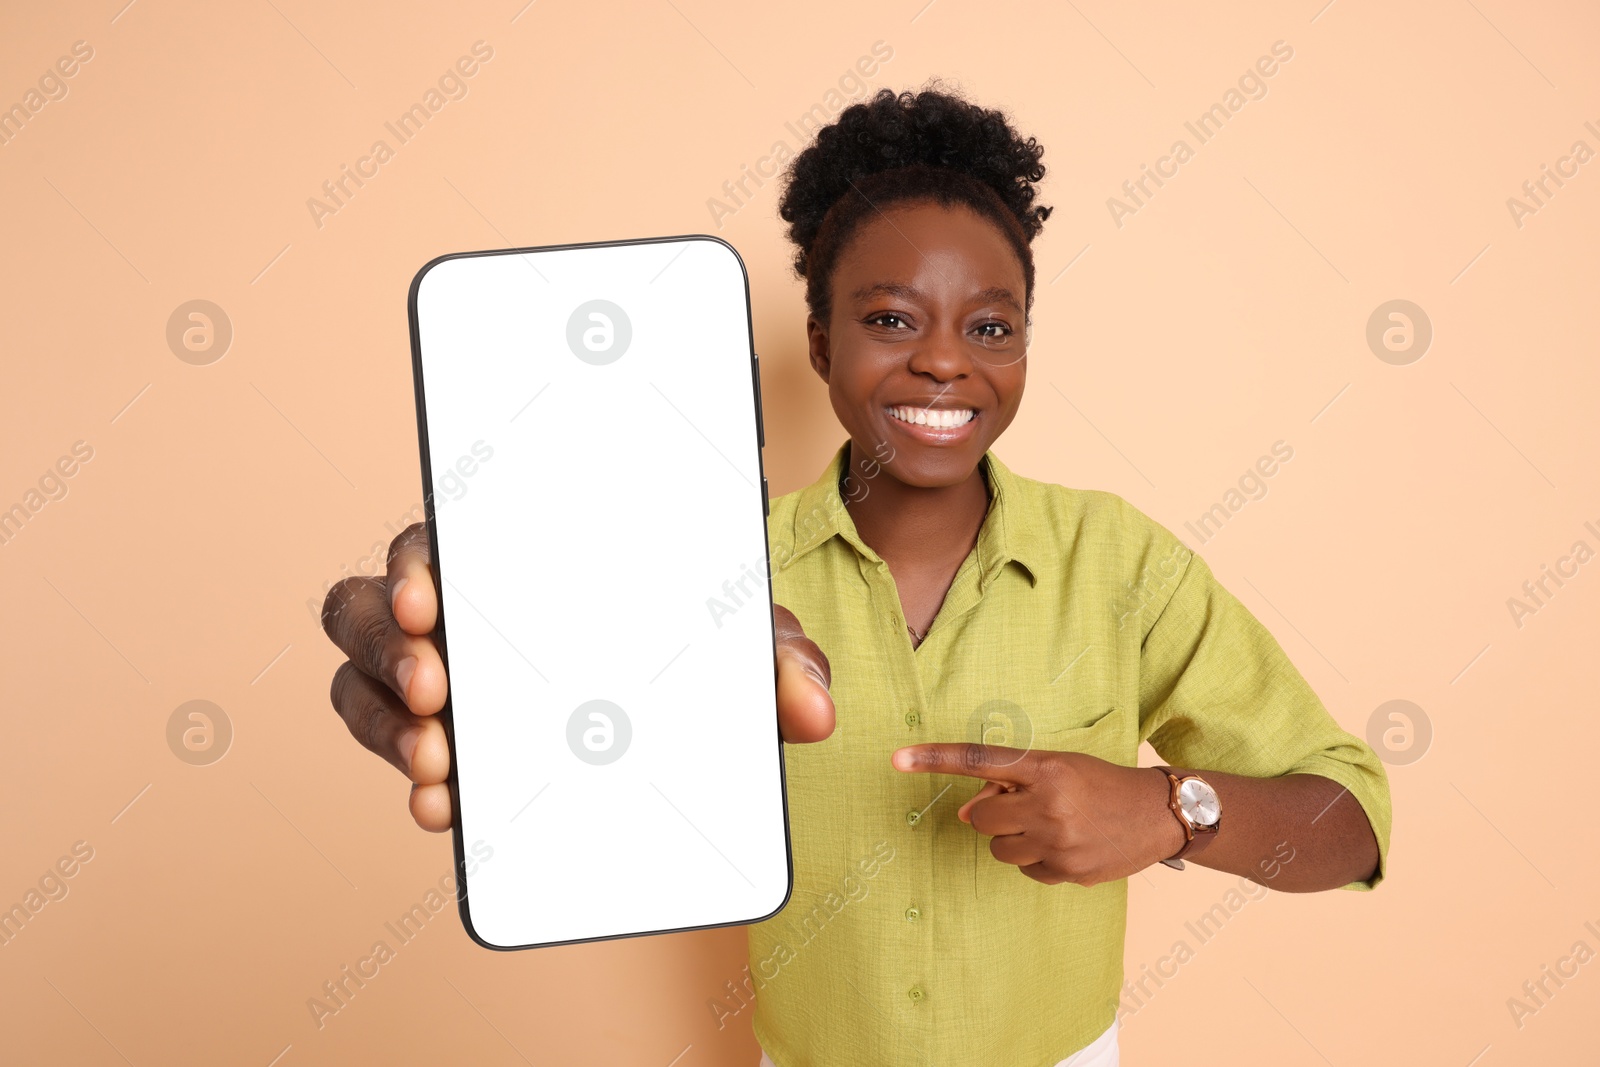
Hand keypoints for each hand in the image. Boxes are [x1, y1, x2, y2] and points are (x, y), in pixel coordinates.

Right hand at [322, 522, 835, 832]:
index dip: (416, 560)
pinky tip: (443, 807)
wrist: (685, 716)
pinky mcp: (440, 739)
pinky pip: (395, 749)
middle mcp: (459, 609)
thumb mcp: (737, 641)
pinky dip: (412, 777)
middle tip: (435, 688)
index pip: (436, 537)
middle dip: (387, 646)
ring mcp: (439, 676)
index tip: (430, 597)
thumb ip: (776, 658)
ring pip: (362, 682)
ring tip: (438, 761)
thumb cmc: (692, 646)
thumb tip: (816, 709)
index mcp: (513, 555)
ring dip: (384, 721)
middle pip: (371, 607)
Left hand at [891, 743, 1185, 886]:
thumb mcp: (1060, 767)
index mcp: (1047, 768)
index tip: (897, 758)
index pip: (980, 761)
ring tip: (1050, 826)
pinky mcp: (1068, 872)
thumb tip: (967, 812)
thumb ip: (1011, 783)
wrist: (1159, 814)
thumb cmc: (1101, 783)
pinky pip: (1025, 871)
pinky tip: (1065, 846)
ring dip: (1013, 838)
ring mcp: (1059, 841)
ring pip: (998, 848)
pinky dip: (1036, 860)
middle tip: (1024, 806)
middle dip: (993, 813)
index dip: (935, 759)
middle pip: (981, 817)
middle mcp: (1049, 803)